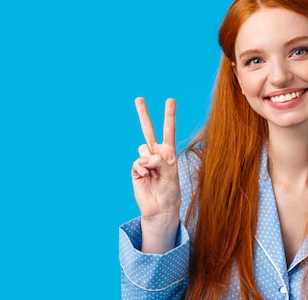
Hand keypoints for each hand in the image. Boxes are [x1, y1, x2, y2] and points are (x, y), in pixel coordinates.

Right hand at [131, 97, 180, 251]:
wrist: (160, 208)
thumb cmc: (170, 191)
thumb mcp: (171, 174)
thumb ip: (159, 161)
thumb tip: (143, 156)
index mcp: (168, 152)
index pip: (168, 130)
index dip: (169, 115)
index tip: (170, 100)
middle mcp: (156, 154)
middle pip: (148, 130)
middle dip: (143, 114)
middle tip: (139, 98)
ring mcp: (144, 161)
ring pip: (142, 148)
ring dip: (149, 160)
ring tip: (154, 173)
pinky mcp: (136, 170)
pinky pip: (137, 163)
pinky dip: (142, 169)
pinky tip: (146, 177)